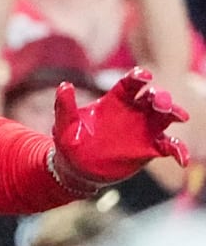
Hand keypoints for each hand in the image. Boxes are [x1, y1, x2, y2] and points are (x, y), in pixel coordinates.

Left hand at [52, 67, 189, 191]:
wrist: (76, 169)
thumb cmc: (69, 142)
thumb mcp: (64, 124)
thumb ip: (64, 105)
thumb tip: (64, 85)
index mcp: (115, 100)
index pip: (131, 84)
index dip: (139, 76)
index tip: (144, 76)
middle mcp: (134, 112)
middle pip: (153, 98)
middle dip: (160, 96)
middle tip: (159, 102)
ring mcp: (144, 129)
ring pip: (165, 117)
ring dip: (173, 113)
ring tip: (178, 116)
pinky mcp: (150, 149)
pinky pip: (169, 146)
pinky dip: (178, 150)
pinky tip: (181, 158)